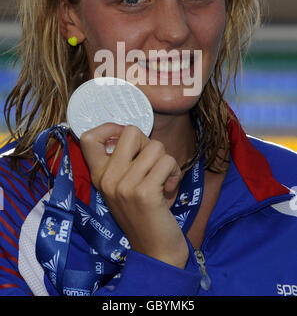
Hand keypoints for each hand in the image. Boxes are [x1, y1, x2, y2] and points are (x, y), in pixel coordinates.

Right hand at [80, 123, 188, 268]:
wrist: (155, 251)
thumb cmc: (143, 214)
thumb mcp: (122, 186)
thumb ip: (123, 161)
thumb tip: (133, 132)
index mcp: (98, 176)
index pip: (89, 137)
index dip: (110, 128)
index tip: (126, 139)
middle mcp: (107, 179)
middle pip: (131, 131)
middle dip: (148, 143)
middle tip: (151, 164)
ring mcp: (124, 186)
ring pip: (156, 146)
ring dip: (166, 162)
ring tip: (163, 181)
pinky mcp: (145, 192)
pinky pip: (168, 161)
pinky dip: (174, 172)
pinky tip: (169, 189)